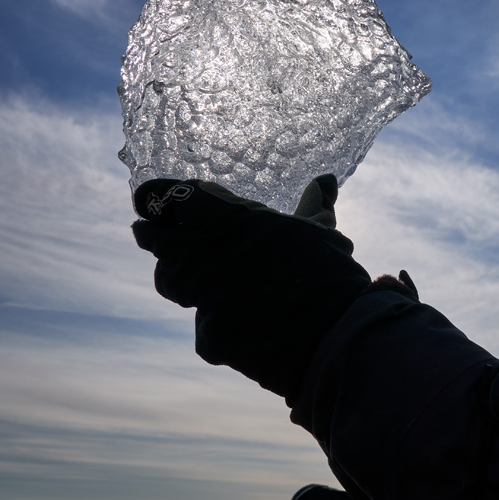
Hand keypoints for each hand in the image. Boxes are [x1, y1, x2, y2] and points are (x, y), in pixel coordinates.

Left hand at [132, 176, 371, 399]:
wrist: (334, 335)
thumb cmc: (330, 275)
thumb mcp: (322, 232)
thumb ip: (315, 204)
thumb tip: (325, 178)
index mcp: (234, 219)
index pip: (178, 197)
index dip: (162, 196)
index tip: (156, 197)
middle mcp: (209, 253)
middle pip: (156, 237)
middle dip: (151, 233)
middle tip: (149, 230)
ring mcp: (203, 296)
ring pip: (171, 280)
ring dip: (178, 276)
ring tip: (196, 276)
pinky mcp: (206, 335)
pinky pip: (202, 323)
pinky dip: (218, 321)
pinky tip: (240, 322)